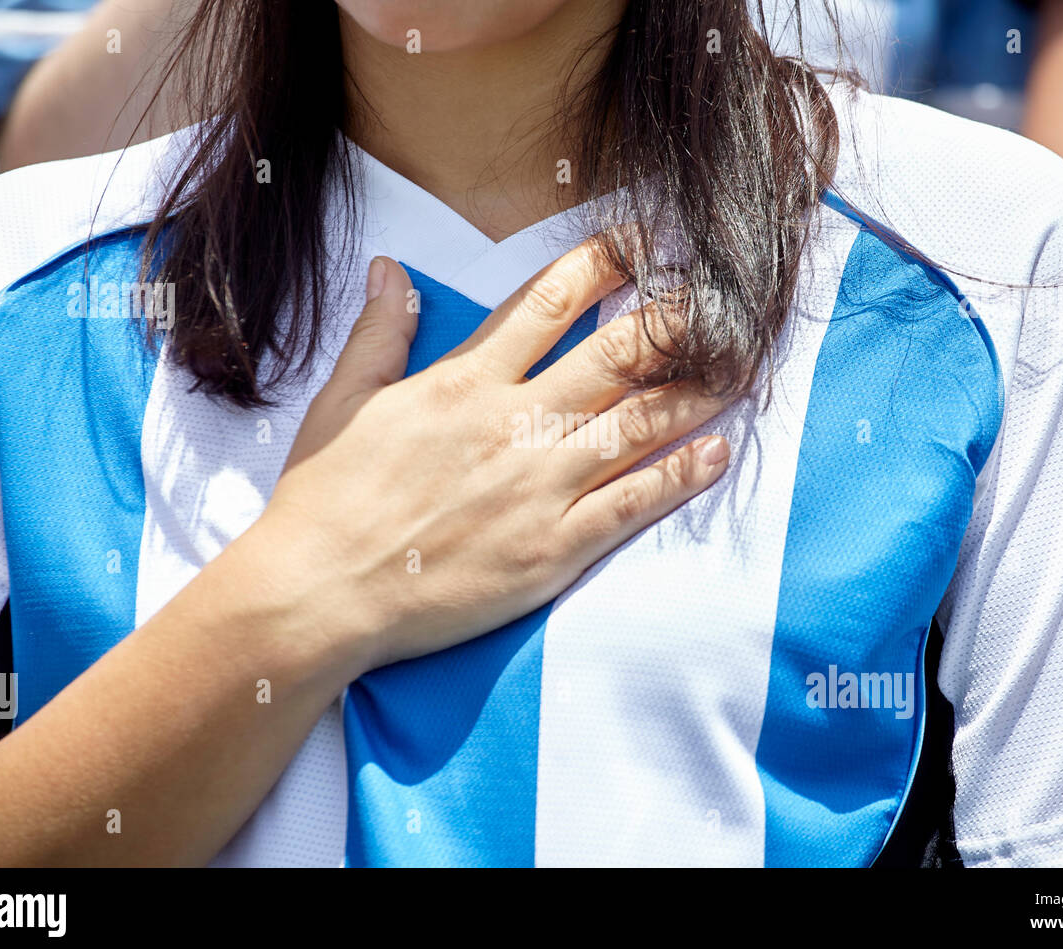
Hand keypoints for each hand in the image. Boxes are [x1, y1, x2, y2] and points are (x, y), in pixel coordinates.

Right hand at [256, 239, 730, 678]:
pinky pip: (632, 504)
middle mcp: (513, 424)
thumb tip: (393, 270)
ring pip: (639, 424)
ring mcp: (539, 488)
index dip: (603, 262)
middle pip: (615, 353)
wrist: (321, 594)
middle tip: (718, 297)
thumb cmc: (325, 500)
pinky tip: (718, 451)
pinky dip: (680, 476)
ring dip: (696, 390)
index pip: (548, 302)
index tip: (641, 240)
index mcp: (463, 382)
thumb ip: (379, 333)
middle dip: (674, 319)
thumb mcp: (342, 403)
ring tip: (741, 366)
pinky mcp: (552, 549)